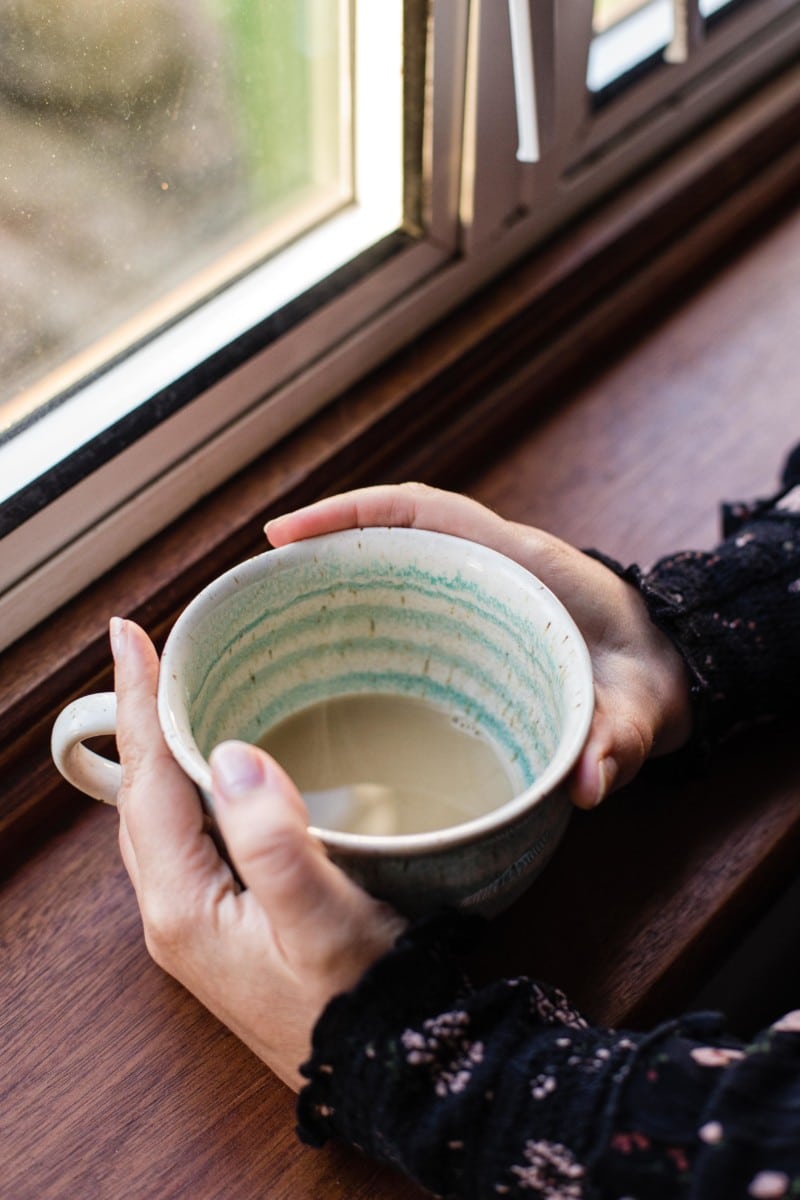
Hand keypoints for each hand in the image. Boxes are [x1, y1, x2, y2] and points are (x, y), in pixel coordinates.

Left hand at [112, 618, 405, 1089]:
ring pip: (160, 814)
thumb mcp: (320, 921)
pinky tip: (215, 767)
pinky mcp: (223, 922)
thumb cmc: (358, 1001)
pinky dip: (189, 784)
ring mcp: (195, 919)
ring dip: (162, 749)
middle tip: (150, 651)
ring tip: (174, 692)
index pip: (147, 779)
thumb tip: (230, 756)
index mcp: (182, 902)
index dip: (139, 701)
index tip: (129, 635)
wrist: (380, 1072)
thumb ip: (272, 841)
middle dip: (141, 717)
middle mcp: (173, 909)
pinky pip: (187, 834)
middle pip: (140, 793)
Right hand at [266, 483, 692, 808]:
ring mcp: (468, 602)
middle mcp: (481, 571)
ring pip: (383, 584)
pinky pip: (399, 624)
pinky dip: (356, 639)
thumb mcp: (638, 707)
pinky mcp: (463, 638)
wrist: (667, 675)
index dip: (345, 514)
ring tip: (262, 638)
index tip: (282, 534)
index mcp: (514, 563)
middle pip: (382, 542)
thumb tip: (586, 783)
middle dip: (317, 558)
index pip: (416, 511)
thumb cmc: (647, 677)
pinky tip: (320, 680)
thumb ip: (618, 738)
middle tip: (251, 595)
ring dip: (328, 599)